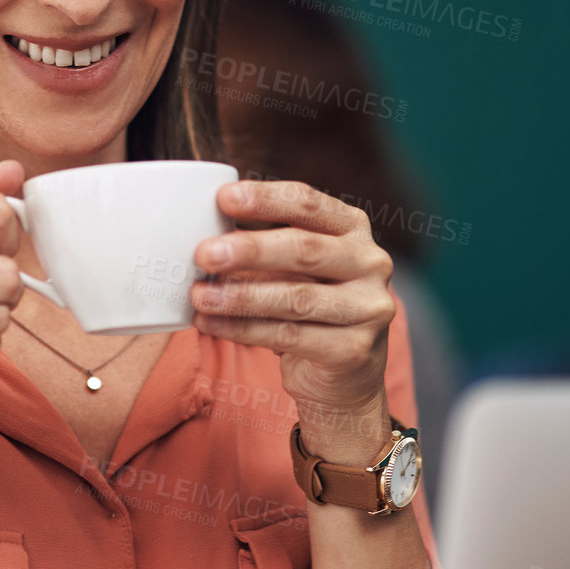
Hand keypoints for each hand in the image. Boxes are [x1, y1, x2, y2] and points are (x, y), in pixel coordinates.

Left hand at [191, 179, 395, 452]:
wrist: (347, 370)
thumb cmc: (311, 301)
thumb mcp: (295, 265)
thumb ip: (264, 246)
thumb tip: (206, 237)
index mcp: (353, 227)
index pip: (308, 204)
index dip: (265, 199)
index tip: (223, 198)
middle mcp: (370, 263)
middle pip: (305, 250)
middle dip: (250, 251)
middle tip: (204, 254)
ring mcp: (368, 307)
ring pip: (296, 298)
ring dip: (240, 297)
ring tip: (199, 296)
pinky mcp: (354, 349)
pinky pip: (289, 336)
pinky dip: (242, 329)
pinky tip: (211, 323)